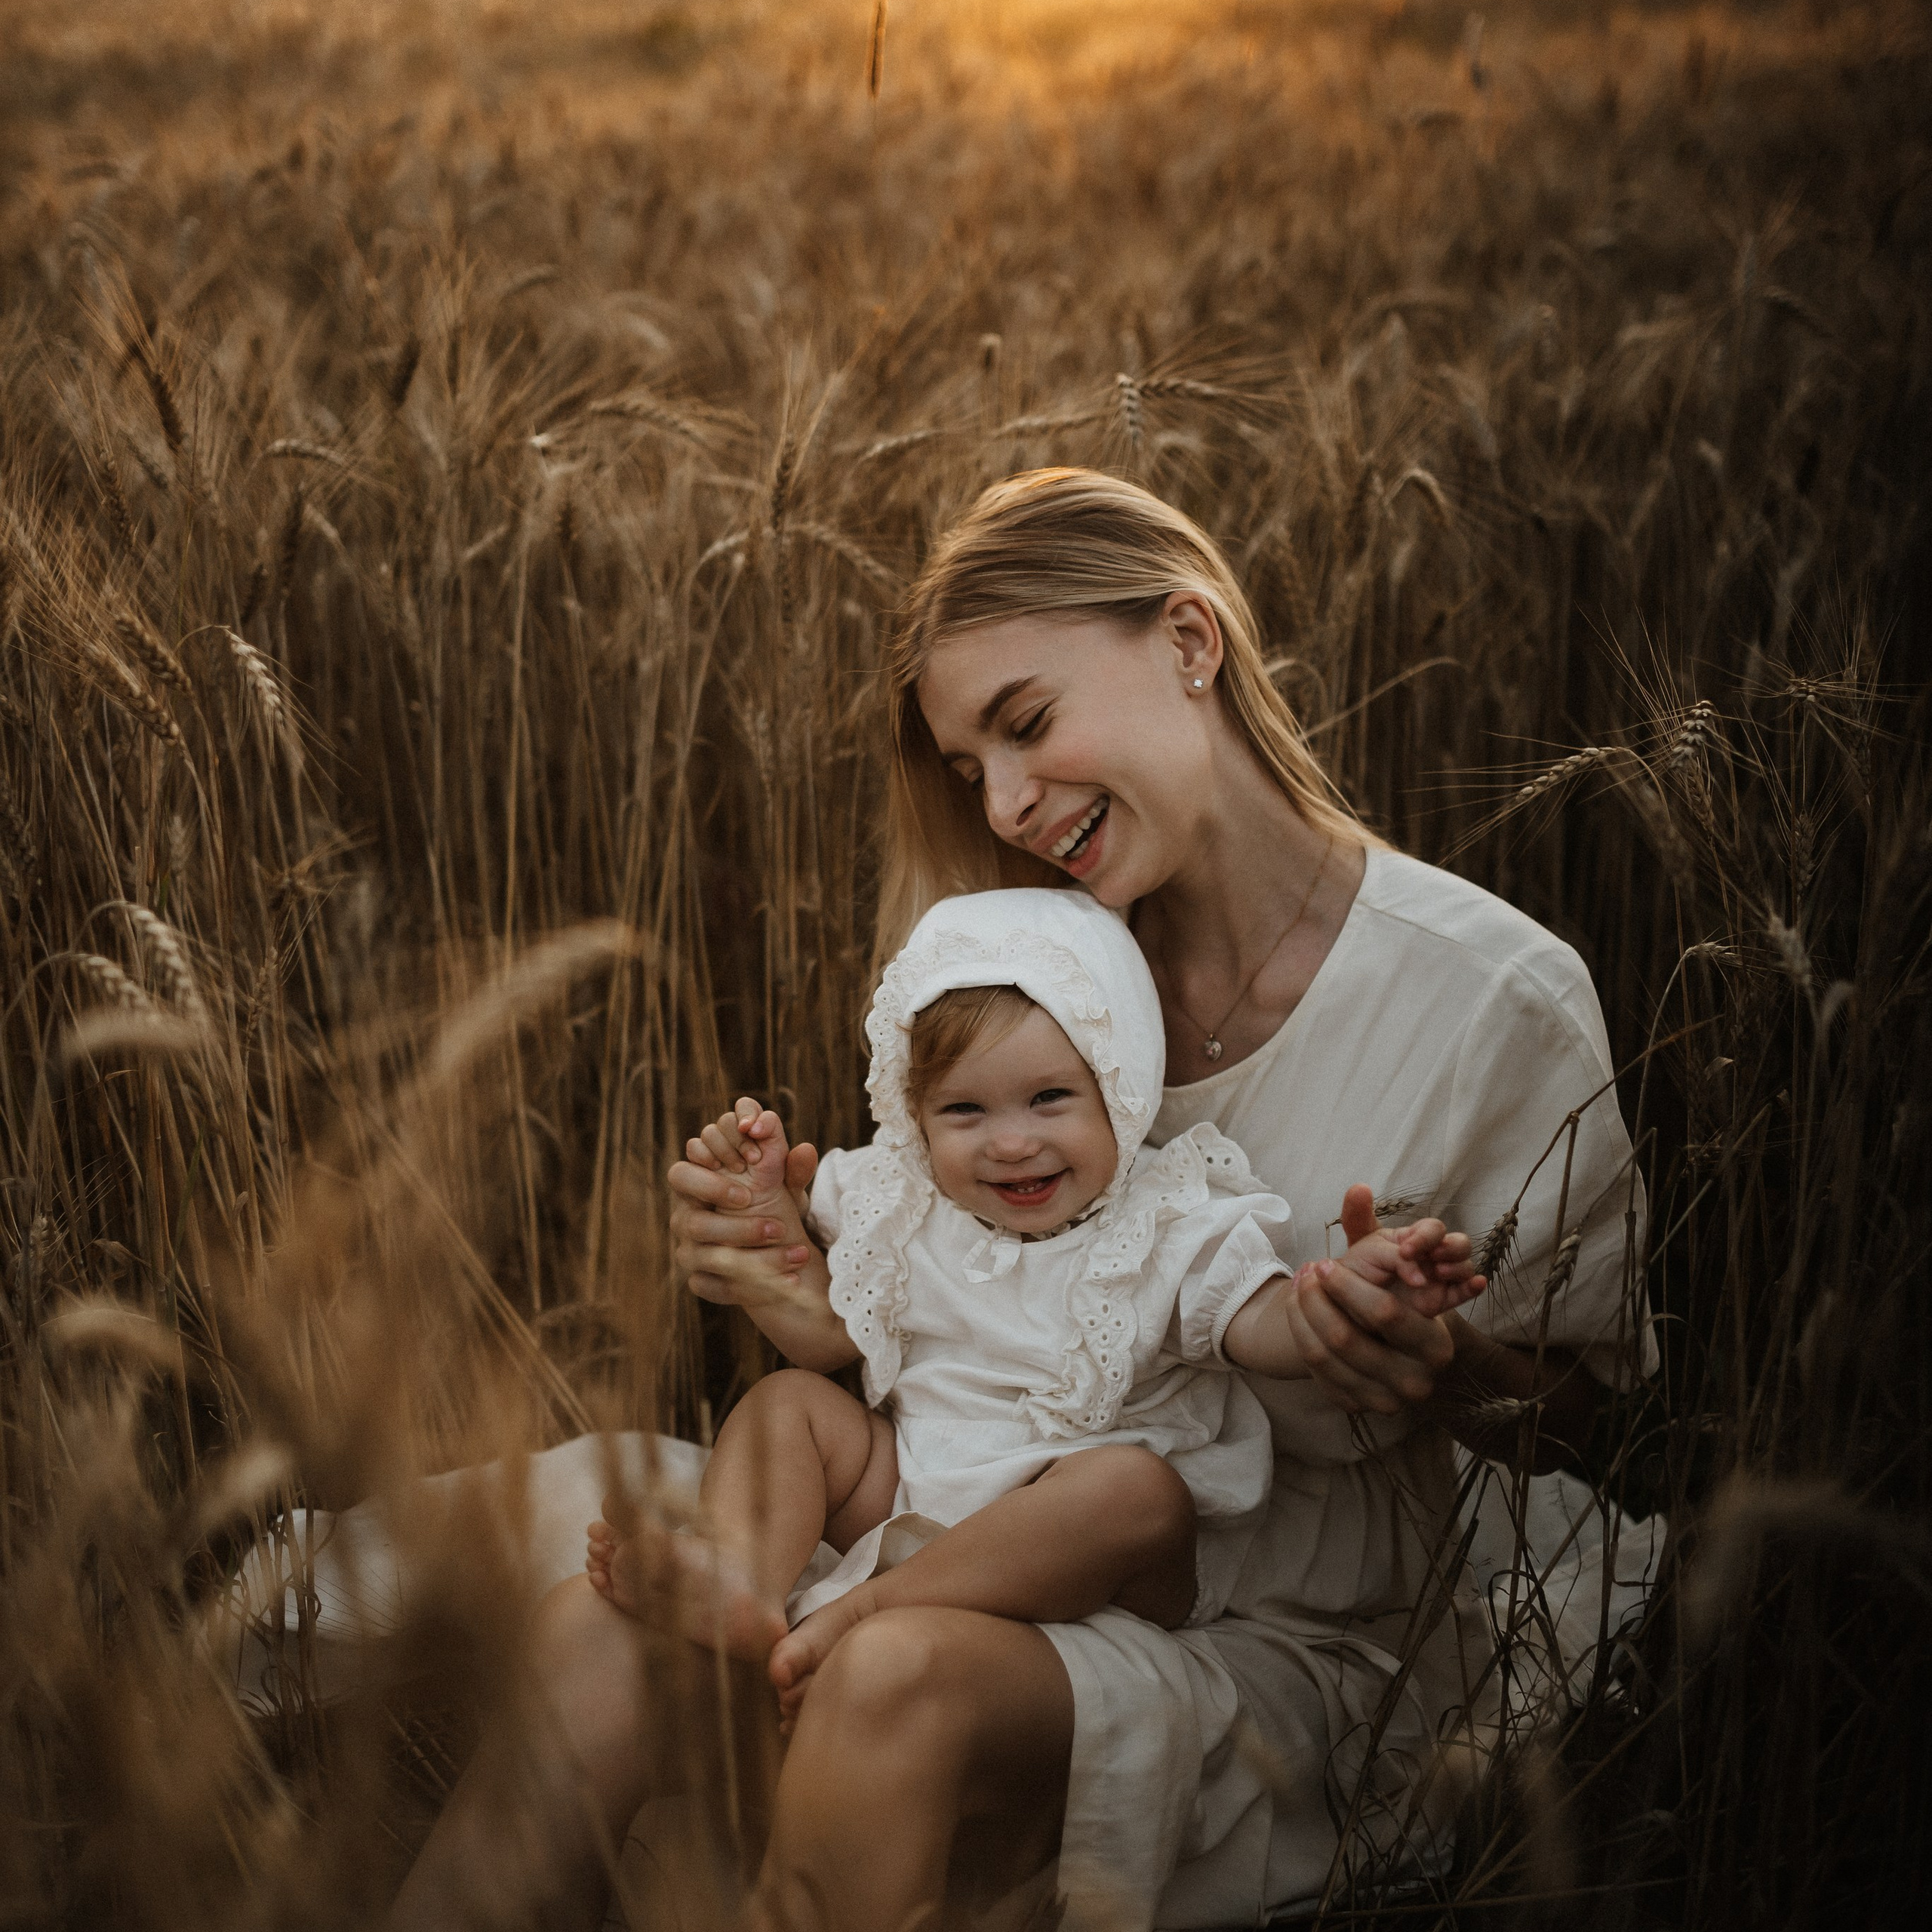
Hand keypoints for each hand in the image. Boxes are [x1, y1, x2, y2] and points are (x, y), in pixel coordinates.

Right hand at [667, 1096, 821, 1304]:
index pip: (679, 1175)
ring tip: (798, 1254)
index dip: (711, 1182)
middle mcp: (685, 1217)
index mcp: (695, 1184)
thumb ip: (793, 1167)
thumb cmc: (773, 1201)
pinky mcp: (700, 1281)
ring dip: (758, 1258)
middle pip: (692, 1223)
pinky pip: (715, 1288)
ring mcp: (689, 1251)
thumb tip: (806, 1150)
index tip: (751, 1181)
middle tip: (777, 1227)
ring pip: (708, 1258)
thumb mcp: (786, 1184)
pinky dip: (755, 1287)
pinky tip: (787, 1281)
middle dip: (737, 1227)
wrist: (779, 1244)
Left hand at [1286, 1184, 1469, 1415]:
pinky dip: (1301, 1337)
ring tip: (1295, 1285)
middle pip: (1348, 1339)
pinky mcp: (1361, 1408)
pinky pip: (1318, 1375)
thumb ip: (1373, 1227)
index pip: (1385, 1313)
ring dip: (1301, 1315)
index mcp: (1437, 1344)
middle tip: (1303, 1271)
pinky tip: (1296, 1311)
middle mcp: (1418, 1381)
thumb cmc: (1398, 1294)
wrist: (1396, 1346)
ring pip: (1326, 1357)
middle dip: (1317, 1300)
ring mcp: (1388, 1400)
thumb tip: (1357, 1187)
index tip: (1323, 1262)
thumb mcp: (1392, 1262)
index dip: (1346, 1286)